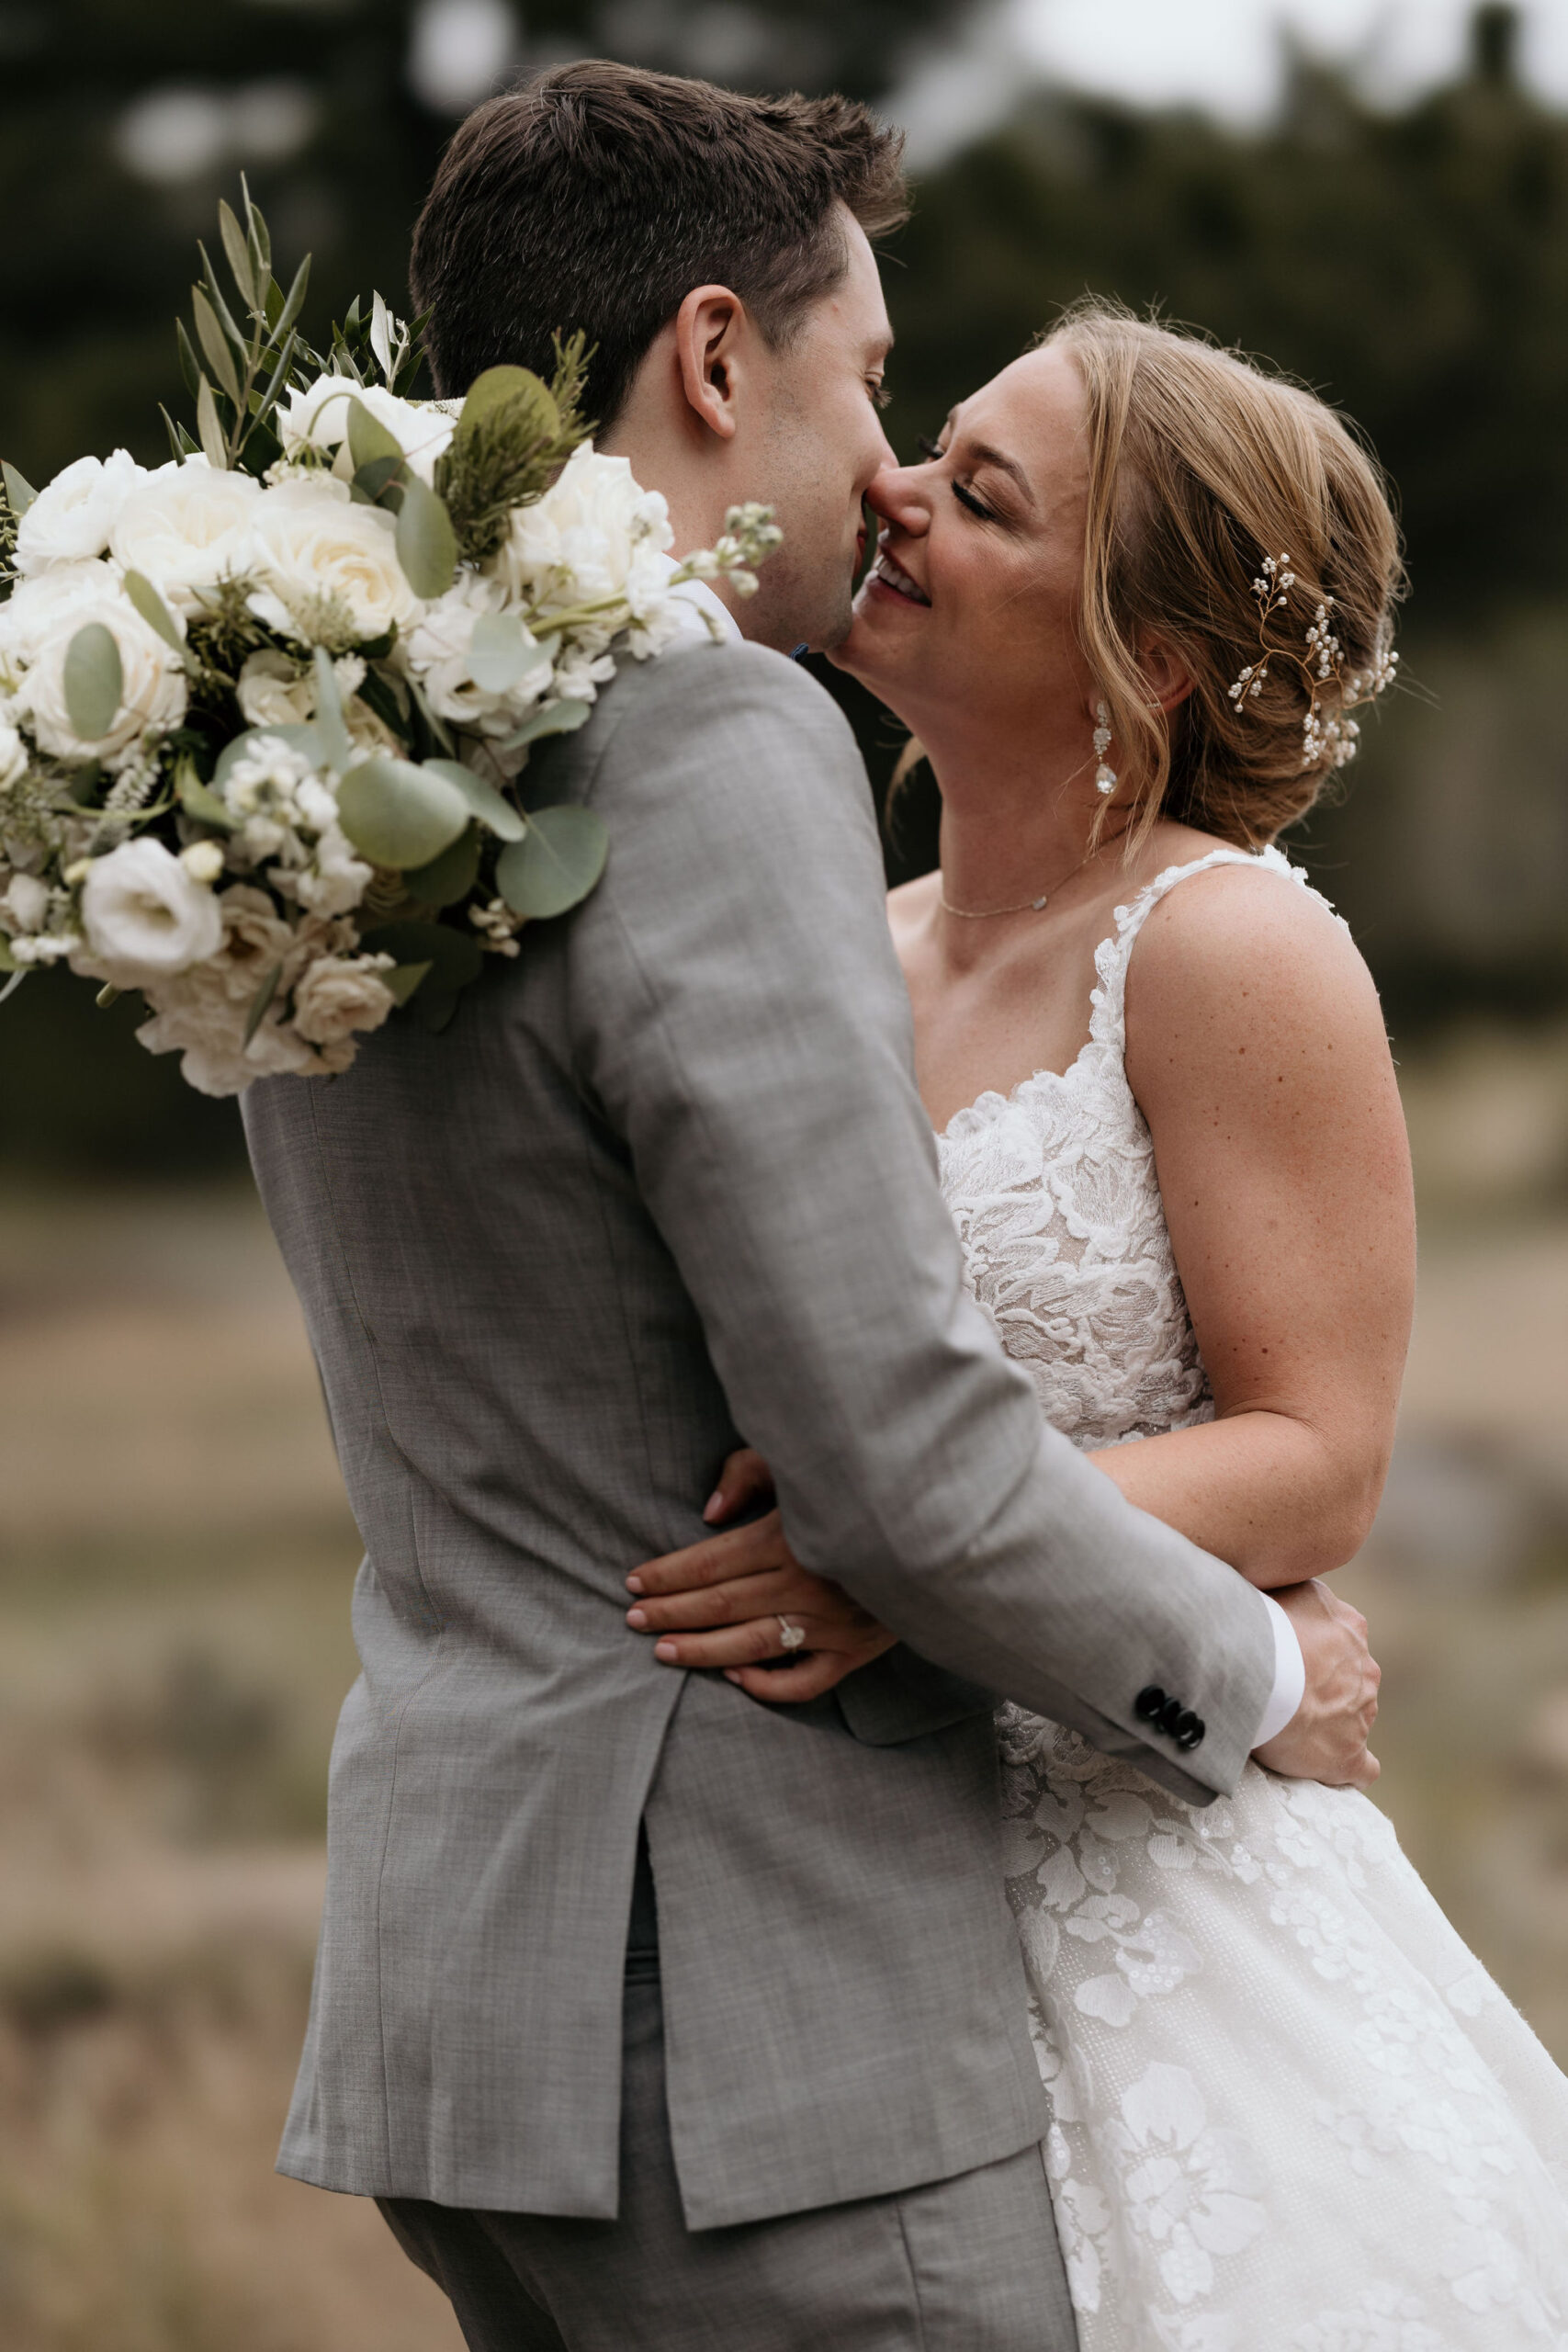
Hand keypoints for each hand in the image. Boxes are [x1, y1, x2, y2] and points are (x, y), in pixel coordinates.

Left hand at [625, 1449, 895, 1701]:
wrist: (940, 1528)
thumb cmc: (860, 1486)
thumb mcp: (802, 1462)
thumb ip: (750, 1475)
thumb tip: (708, 1514)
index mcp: (790, 1536)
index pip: (709, 1563)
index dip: (666, 1575)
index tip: (634, 1582)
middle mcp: (807, 1584)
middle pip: (720, 1605)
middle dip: (669, 1612)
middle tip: (632, 1620)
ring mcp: (832, 1624)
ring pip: (751, 1646)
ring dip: (700, 1651)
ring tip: (663, 1651)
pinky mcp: (856, 1652)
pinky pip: (805, 1682)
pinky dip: (767, 1685)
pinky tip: (734, 1676)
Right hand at [1253, 1579, 1381, 1788]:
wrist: (1259, 1673)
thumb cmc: (1259, 1625)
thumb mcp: (1279, 1586)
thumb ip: (1291, 1590)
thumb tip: (1280, 1586)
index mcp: (1350, 1626)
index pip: (1337, 1633)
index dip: (1309, 1645)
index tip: (1281, 1653)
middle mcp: (1365, 1668)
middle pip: (1348, 1676)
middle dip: (1322, 1684)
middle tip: (1279, 1689)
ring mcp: (1362, 1713)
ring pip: (1352, 1715)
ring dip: (1327, 1721)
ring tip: (1287, 1726)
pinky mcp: (1350, 1754)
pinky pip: (1363, 1768)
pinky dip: (1350, 1767)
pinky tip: (1330, 1768)